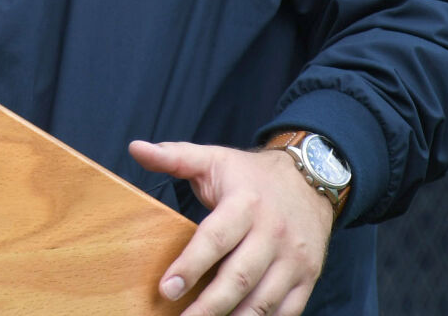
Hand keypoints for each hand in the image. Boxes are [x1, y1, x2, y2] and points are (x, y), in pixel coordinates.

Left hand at [129, 139, 332, 315]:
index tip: (166, 288)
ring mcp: (293, 258)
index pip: (215, 239)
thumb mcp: (214, 159)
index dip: (190, 265)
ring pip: (262, 301)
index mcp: (245, 204)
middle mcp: (272, 233)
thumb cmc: (251, 175)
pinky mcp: (308, 276)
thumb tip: (136, 149)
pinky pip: (287, 311)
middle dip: (208, 307)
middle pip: (238, 278)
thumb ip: (174, 157)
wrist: (311, 179)